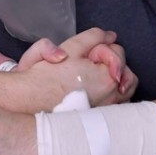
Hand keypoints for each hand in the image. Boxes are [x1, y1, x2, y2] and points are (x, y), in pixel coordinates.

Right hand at [16, 28, 136, 102]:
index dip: (99, 48)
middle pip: (126, 70)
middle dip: (110, 62)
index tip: (84, 54)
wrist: (29, 101)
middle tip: (87, 63)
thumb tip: (110, 35)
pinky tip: (94, 91)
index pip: (117, 52)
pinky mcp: (99, 119)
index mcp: (107, 77)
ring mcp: (107, 110)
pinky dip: (111, 95)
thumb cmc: (46, 76)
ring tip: (92, 76)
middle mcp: (112, 97)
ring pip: (124, 89)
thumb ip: (93, 37)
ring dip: (113, 78)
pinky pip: (117, 104)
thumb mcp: (69, 48)